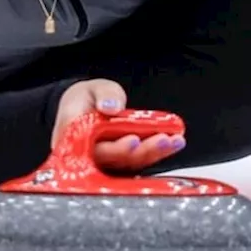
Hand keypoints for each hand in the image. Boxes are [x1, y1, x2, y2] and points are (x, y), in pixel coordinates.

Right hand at [52, 79, 184, 172]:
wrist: (83, 107)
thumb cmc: (85, 100)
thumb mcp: (93, 88)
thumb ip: (104, 94)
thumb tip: (111, 107)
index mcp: (74, 139)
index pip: (95, 149)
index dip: (116, 149)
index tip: (134, 140)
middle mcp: (89, 156)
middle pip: (117, 160)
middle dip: (143, 151)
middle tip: (164, 140)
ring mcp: (107, 162)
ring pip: (131, 163)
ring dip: (155, 153)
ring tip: (175, 140)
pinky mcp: (121, 163)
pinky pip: (139, 160)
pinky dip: (157, 152)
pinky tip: (174, 143)